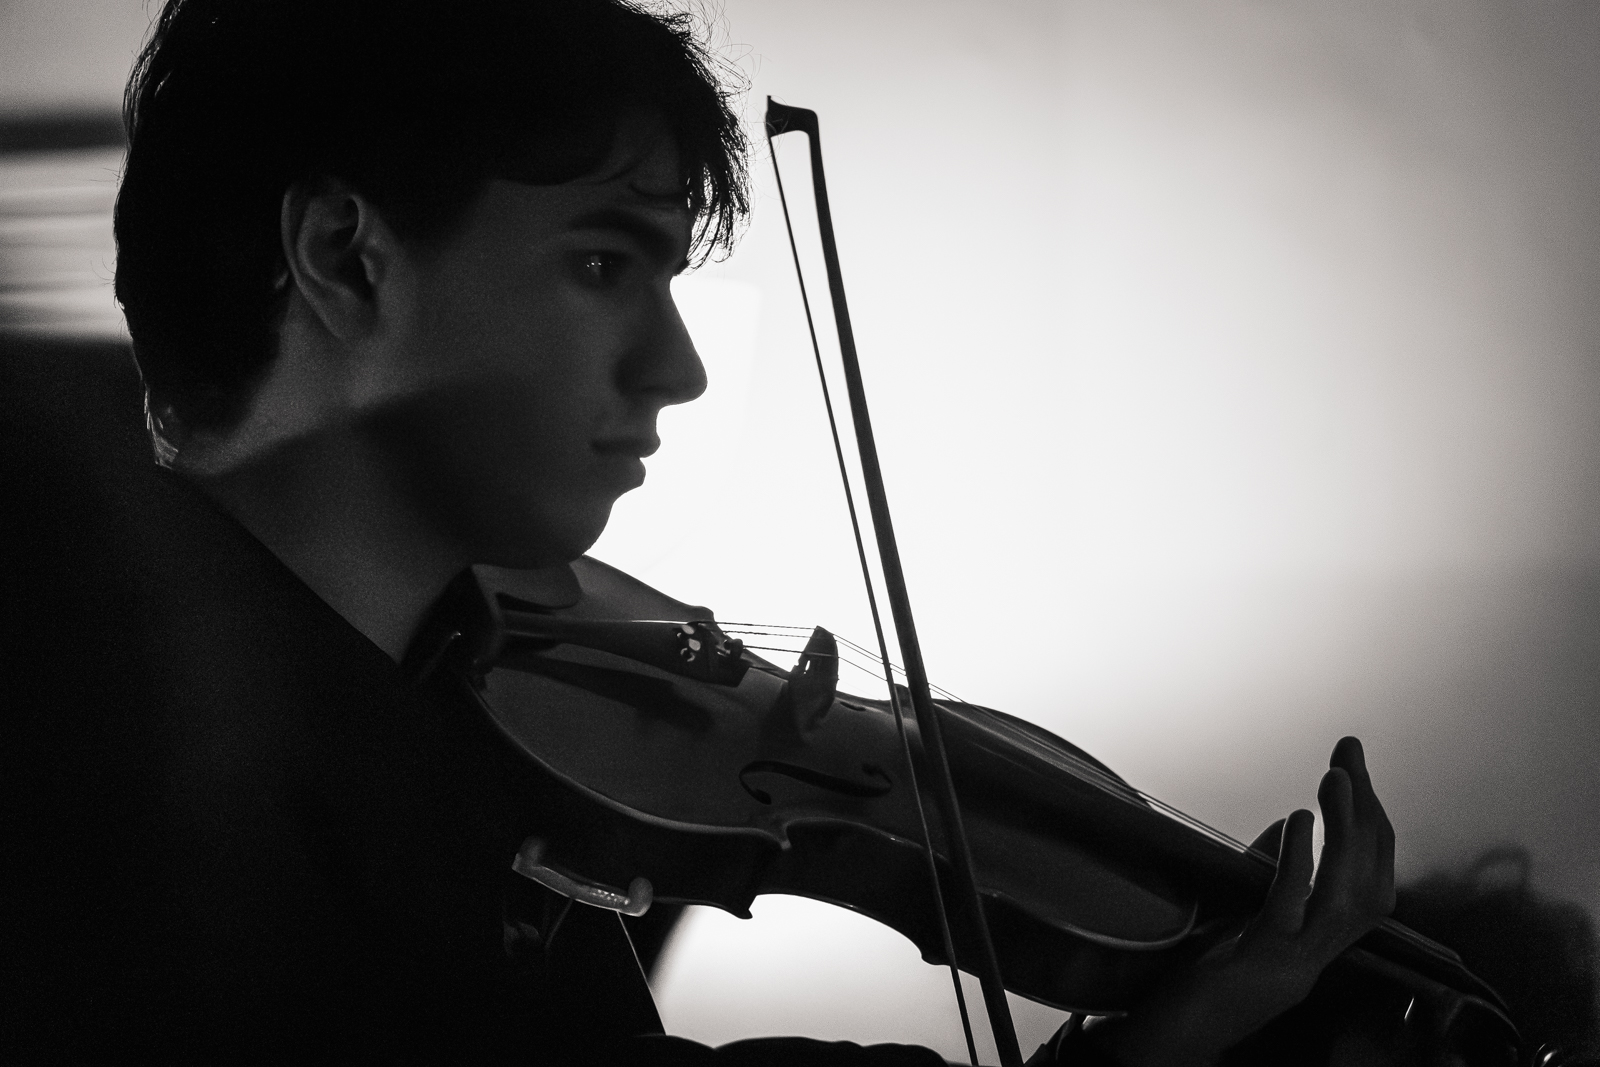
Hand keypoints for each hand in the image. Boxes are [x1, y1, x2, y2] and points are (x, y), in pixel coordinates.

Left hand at [1088, 736, 1395, 1066]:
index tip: (1354, 772)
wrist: (1171, 1042)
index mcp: (1316, 947)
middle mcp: (1318, 957)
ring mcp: (1294, 964)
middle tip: (1350, 754)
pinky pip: (1288, 909)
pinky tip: (1297, 820)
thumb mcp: (1242, 922)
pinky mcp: (1260, 965)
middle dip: (1366, 813)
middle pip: (1370, 882)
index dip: (1368, 826)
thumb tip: (1289, 825)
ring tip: (1339, 777)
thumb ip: (1267, 877)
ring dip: (1347, 833)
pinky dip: (1299, 862)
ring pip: (1347, 898)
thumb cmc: (1201, 985)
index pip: (1368, 881)